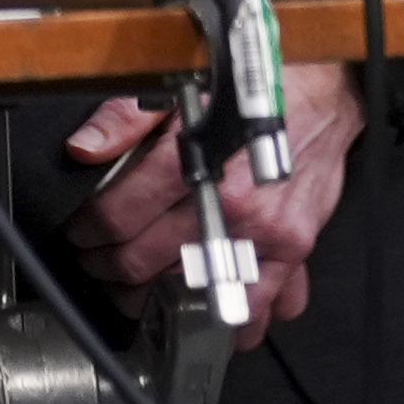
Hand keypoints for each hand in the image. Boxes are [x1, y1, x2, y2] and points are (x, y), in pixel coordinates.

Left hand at [66, 76, 364, 327]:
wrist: (323, 89)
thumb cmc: (254, 86)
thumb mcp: (180, 84)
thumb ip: (125, 118)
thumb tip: (83, 149)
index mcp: (195, 159)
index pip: (118, 216)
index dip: (87, 230)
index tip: (80, 232)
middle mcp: (231, 204)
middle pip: (145, 260)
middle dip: (108, 265)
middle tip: (97, 261)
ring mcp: (266, 233)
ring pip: (193, 290)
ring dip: (154, 297)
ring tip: (134, 289)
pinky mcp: (296, 249)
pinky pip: (262, 303)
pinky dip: (234, 319)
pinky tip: (209, 312)